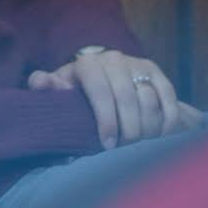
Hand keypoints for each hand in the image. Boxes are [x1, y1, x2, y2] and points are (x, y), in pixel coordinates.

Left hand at [27, 51, 191, 147]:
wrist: (99, 74)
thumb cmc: (75, 89)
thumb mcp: (59, 88)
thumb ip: (47, 86)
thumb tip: (39, 81)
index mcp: (87, 64)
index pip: (100, 91)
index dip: (106, 120)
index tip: (108, 144)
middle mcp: (113, 59)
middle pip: (126, 98)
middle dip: (127, 129)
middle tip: (125, 148)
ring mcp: (136, 64)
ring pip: (148, 99)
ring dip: (147, 127)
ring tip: (139, 144)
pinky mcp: (155, 72)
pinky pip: (168, 97)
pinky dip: (167, 119)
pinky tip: (160, 136)